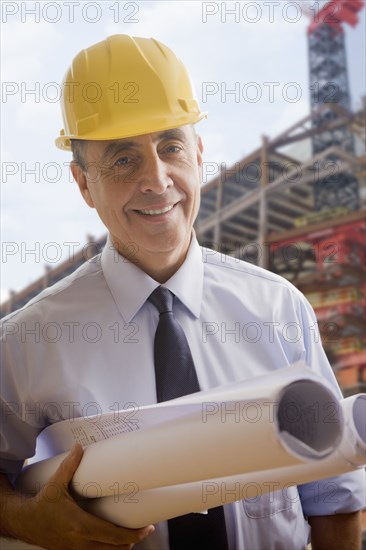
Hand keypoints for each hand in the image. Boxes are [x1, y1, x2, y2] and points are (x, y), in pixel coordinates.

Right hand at [10, 444, 154, 548]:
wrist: (24, 522)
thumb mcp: (55, 484)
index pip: (114, 536)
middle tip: (144, 529)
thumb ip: (69, 465)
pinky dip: (108, 548)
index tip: (147, 528)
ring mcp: (76, 549)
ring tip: (132, 533)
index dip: (134, 534)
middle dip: (133, 540)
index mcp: (81, 525)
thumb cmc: (41, 504)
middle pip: (115, 548)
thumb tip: (79, 447)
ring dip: (120, 546)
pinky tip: (113, 538)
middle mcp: (80, 541)